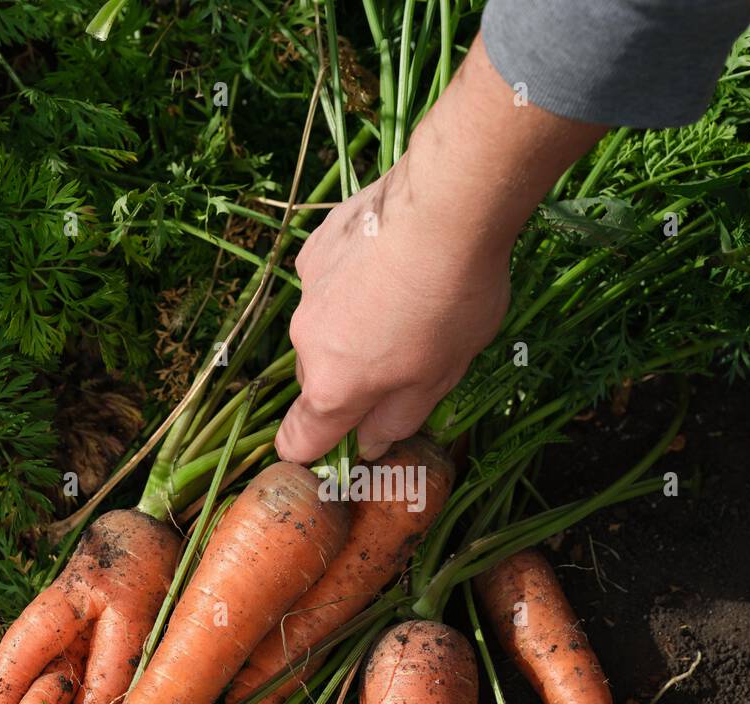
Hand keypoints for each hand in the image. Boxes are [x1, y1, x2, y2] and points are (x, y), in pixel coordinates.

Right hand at [274, 34, 606, 463]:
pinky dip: (352, 281)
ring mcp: (305, 289)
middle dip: (352, 379)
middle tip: (407, 357)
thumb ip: (397, 419)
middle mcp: (305, 341)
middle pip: (319, 380)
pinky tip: (392, 260)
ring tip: (407, 298)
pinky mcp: (315, 245)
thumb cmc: (451, 304)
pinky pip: (329, 281)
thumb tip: (369, 444)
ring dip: (354, 327)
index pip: (298, 441)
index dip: (316, 451)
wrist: (445, 207)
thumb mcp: (440, 379)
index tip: (341, 444)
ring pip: (325, 327)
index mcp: (333, 387)